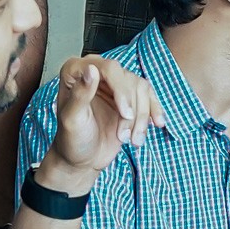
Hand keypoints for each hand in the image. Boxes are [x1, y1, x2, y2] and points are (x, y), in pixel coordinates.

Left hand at [40, 57, 163, 195]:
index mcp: (76, 71)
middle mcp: (96, 72)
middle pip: (128, 80)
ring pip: (141, 89)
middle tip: (124, 136)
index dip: (122, 90)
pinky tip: (157, 123)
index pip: (109, 69)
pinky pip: (148, 96)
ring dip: (141, 118)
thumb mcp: (72, 120)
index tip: (126, 114)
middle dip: (132, 111)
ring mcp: (114, 84)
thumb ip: (80, 94)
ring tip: (133, 139)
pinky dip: (155, 111)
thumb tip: (91, 70)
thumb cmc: (72, 140)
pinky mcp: (128, 97)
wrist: (83, 159)